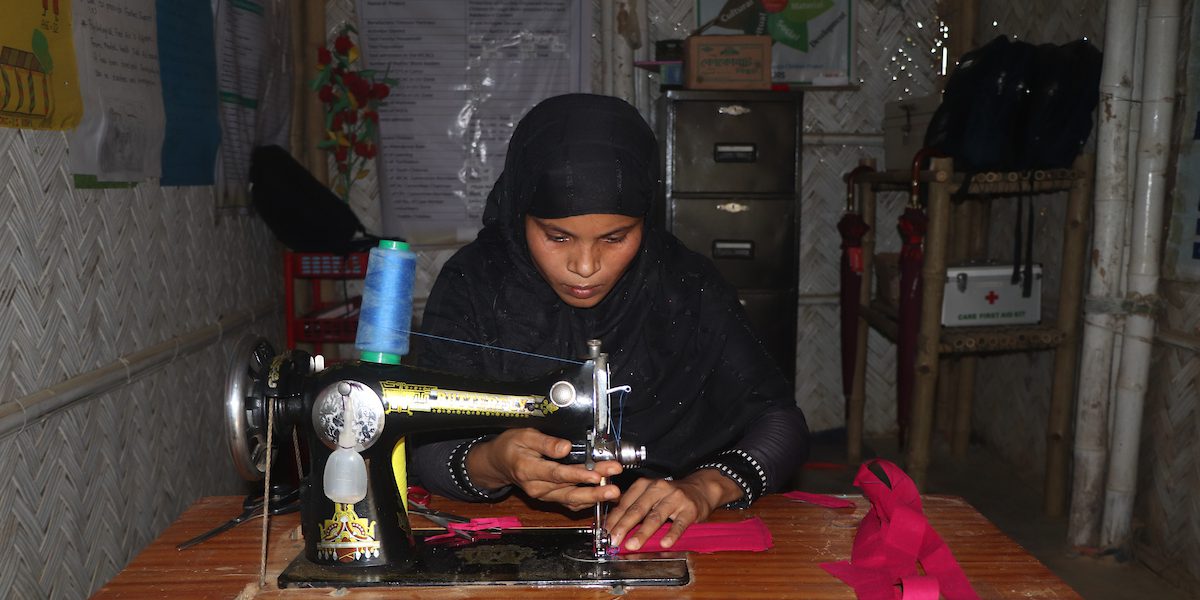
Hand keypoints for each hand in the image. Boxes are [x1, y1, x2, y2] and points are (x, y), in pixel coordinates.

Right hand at [465, 428, 622, 510]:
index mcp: (528, 470)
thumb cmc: (511, 447)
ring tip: (613, 492)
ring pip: (572, 500)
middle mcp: (537, 487)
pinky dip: (587, 502)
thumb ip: (545, 442)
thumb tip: (565, 447)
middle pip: (569, 491)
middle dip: (594, 490)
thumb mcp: (524, 436)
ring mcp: (544, 495)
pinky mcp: (551, 498)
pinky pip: (570, 504)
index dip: (578, 476)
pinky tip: (602, 496)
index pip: (557, 474)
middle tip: (613, 487)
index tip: (596, 474)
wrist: (499, 463)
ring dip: (594, 497)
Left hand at [604, 469, 742, 551]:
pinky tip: (665, 543)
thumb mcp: (650, 495)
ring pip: (656, 517)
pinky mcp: (689, 509)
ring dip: (643, 533)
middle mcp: (658, 488)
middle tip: (614, 540)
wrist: (700, 489)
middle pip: (637, 509)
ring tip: (633, 545)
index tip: (605, 533)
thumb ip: (634, 508)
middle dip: (624, 526)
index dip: (614, 519)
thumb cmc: (670, 496)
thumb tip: (613, 528)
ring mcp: (674, 498)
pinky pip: (679, 523)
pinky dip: (671, 534)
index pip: (625, 503)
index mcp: (644, 485)